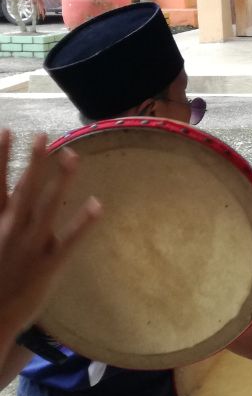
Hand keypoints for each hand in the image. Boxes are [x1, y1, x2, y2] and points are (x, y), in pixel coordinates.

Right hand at [0, 131, 101, 340]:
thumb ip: (2, 216)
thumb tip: (13, 192)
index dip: (0, 156)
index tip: (7, 130)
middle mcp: (10, 229)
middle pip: (24, 188)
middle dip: (34, 160)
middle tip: (43, 134)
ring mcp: (30, 246)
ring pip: (48, 206)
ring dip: (61, 180)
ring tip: (73, 154)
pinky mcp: (49, 265)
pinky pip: (70, 240)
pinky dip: (83, 223)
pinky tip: (98, 204)